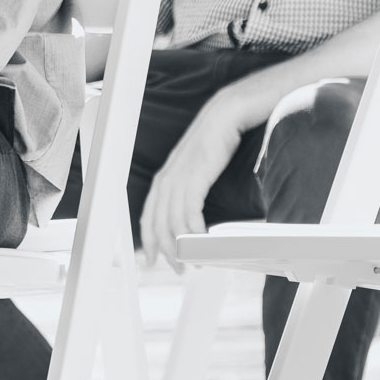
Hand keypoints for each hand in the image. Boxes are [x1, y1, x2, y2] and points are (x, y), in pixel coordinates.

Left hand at [141, 89, 245, 271]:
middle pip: (157, 221)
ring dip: (182, 245)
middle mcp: (168, 176)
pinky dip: (194, 229)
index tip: (152, 259)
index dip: (149, 240)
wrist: (230, 110)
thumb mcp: (201, 165)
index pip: (149, 214)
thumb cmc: (220, 136)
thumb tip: (197, 210)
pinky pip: (189, 209)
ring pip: (172, 219)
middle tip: (177, 269)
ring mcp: (180, 174)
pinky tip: (202, 240)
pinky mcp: (196, 173)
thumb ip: (194, 185)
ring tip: (193, 262)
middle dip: (164, 249)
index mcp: (166, 175)